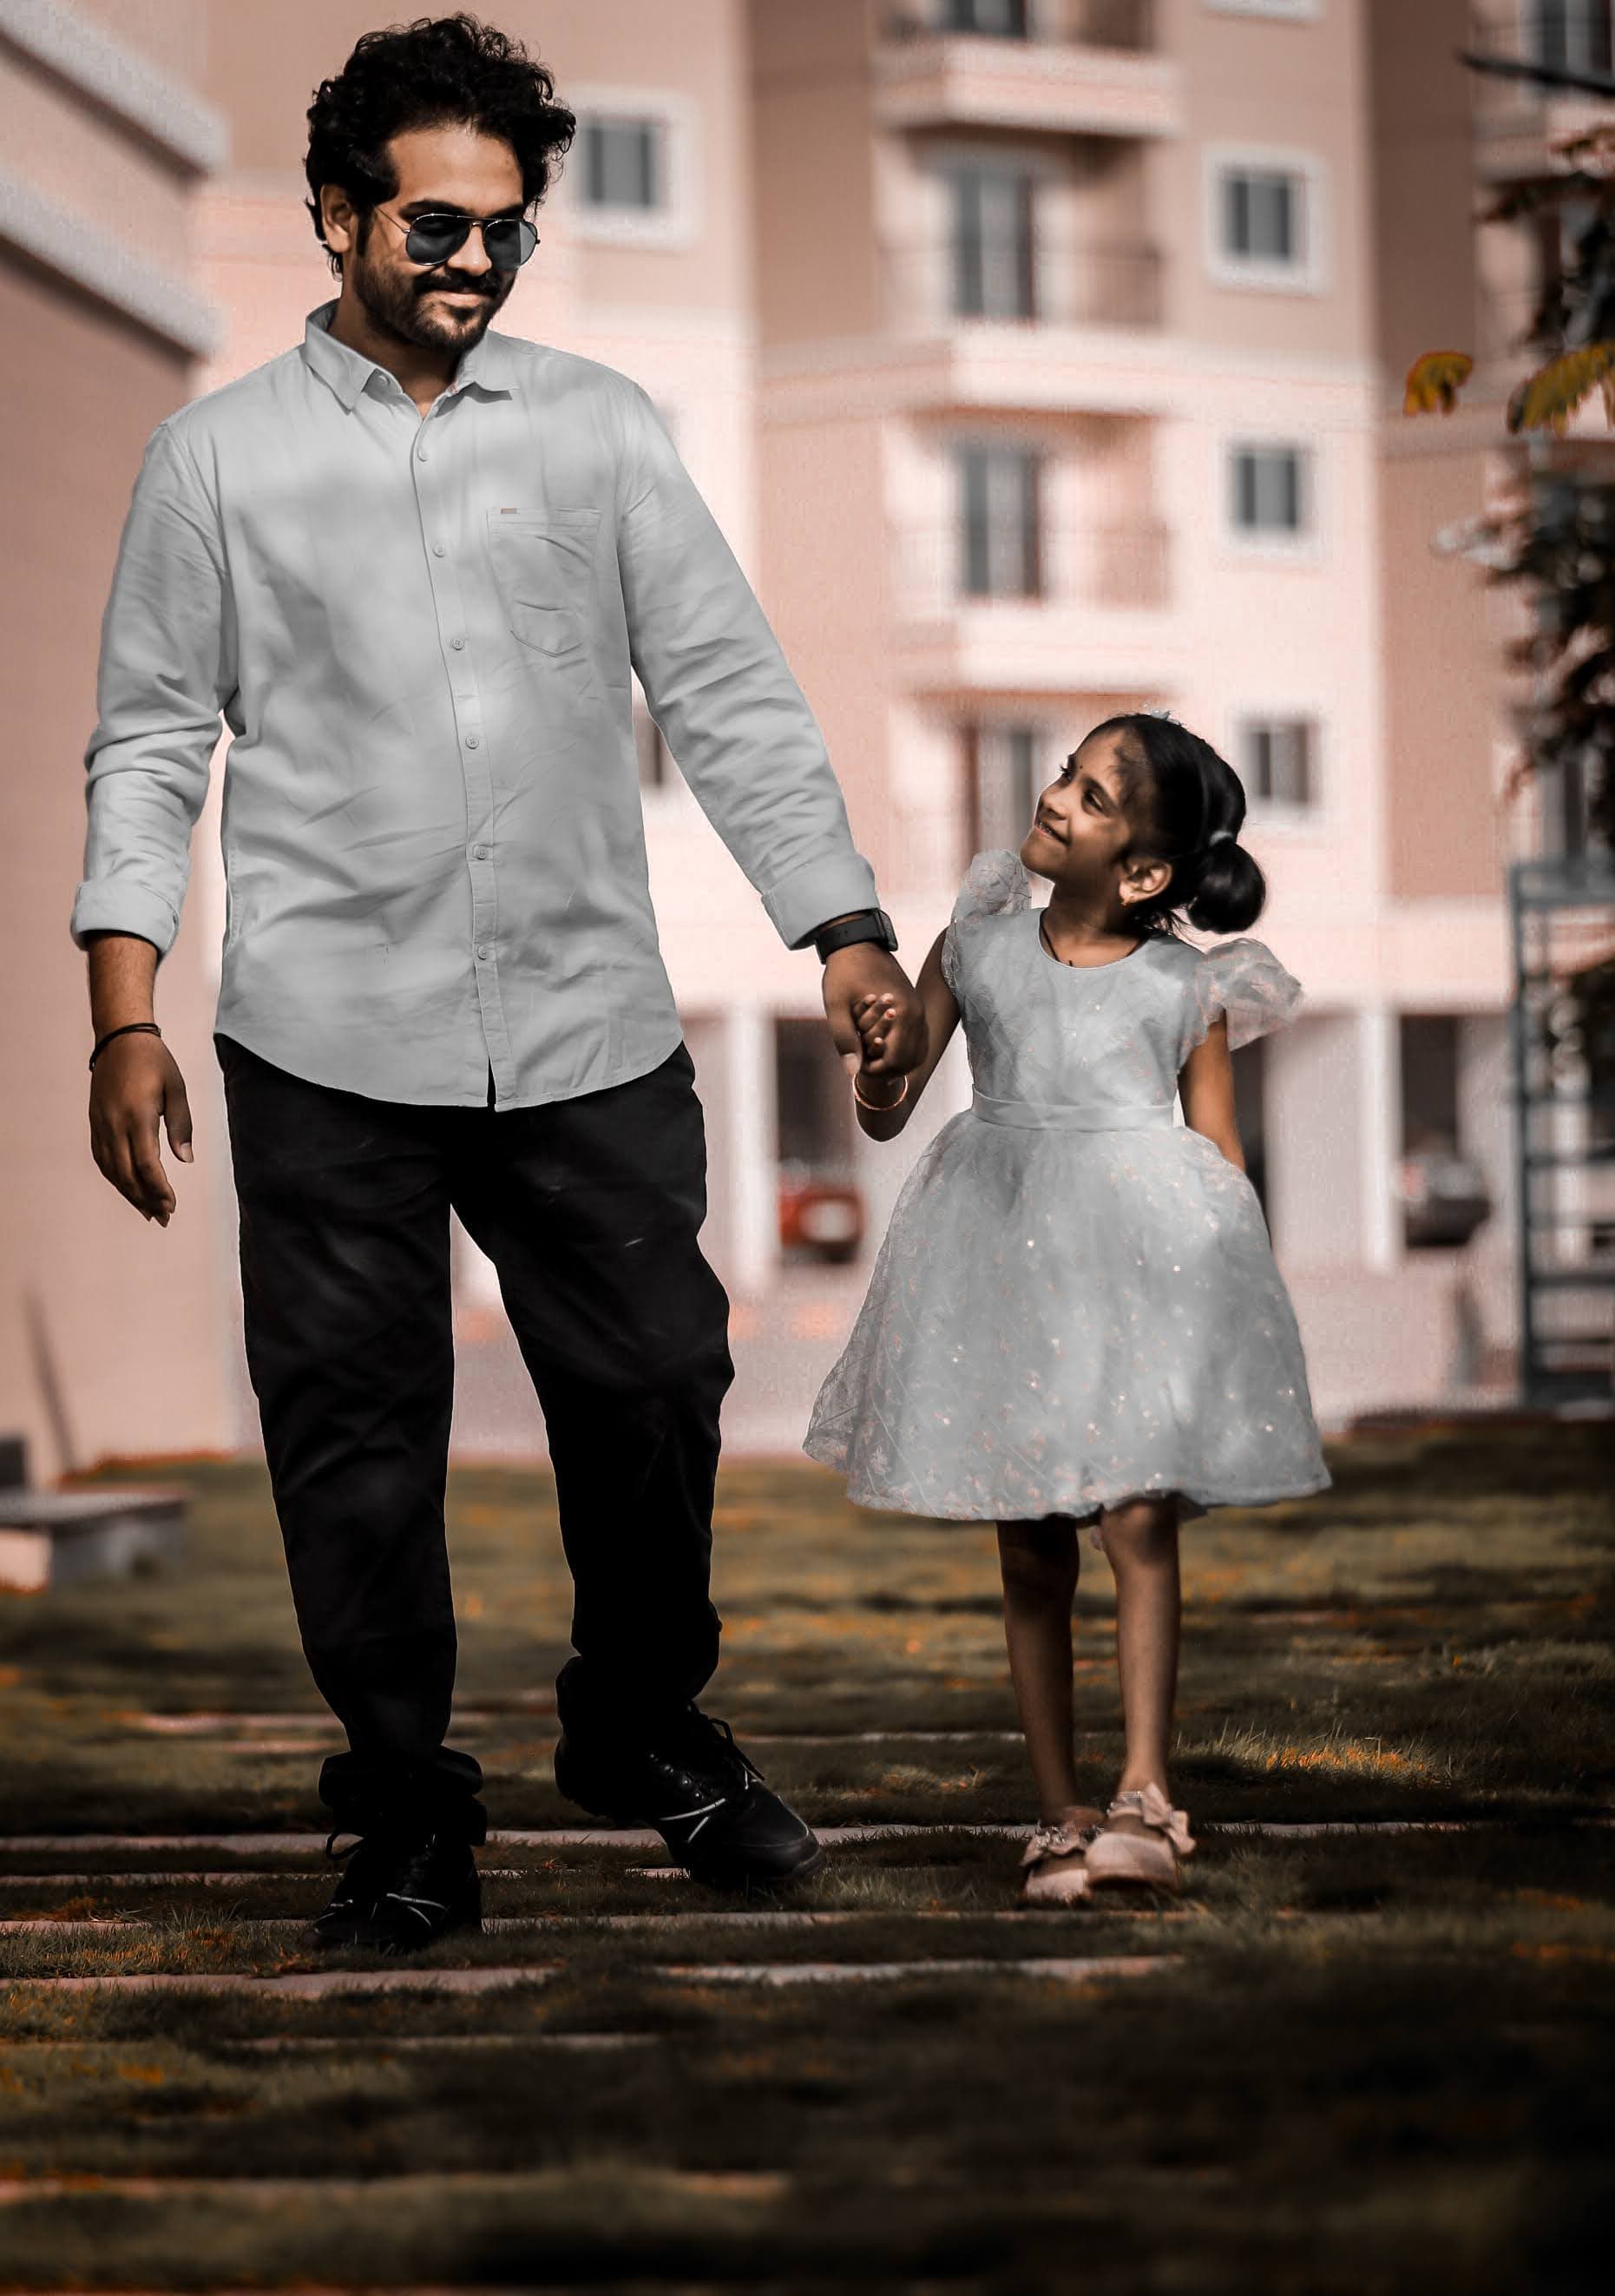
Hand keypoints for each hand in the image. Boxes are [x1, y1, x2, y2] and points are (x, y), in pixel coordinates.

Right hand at [89, 1035, 193, 1224]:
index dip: (159, 1189)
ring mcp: (101, 1125)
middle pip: (127, 1174)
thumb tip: (185, 1159)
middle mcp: (115, 1124)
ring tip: (147, 1208)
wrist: (120, 1040)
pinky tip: (126, 1186)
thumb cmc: (154, 1062)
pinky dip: (114, 1176)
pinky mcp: (95, 1123)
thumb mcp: (177, 1089)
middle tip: (163, 1215)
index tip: (171, 1205)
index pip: (147, 1165)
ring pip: (111, 1169)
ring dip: (129, 1192)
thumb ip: (181, 1125)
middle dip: (145, 1198)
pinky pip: (101, 1157)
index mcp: (138, 1117)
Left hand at [822, 945, 926, 1081]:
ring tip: (876, 1062)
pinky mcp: (916, 1005)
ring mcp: (919, 1009)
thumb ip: (845, 1039)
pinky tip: (885, 1051)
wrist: (856, 941)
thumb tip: (852, 1072)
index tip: (858, 1067)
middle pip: (912, 1060)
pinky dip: (905, 1051)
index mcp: (901, 1014)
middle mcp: (916, 1013)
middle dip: (889, 1071)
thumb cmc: (843, 973)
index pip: (897, 1061)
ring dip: (899, 1063)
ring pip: (919, 1051)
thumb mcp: (836, 1007)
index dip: (877, 1072)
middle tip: (867, 1068)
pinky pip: (919, 1038)